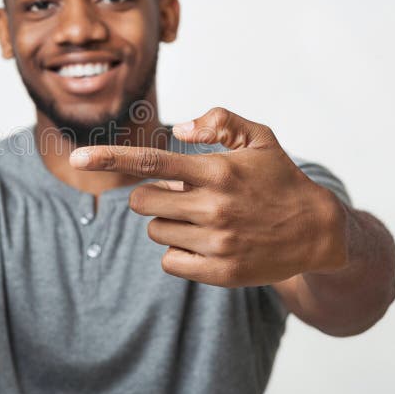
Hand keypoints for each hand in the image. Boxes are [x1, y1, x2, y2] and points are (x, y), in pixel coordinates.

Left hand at [69, 107, 347, 287]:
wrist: (318, 231)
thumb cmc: (280, 179)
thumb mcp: (260, 137)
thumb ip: (220, 120)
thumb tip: (178, 127)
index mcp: (217, 170)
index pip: (151, 162)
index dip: (109, 158)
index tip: (77, 158)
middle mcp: (214, 206)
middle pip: (142, 202)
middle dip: (150, 196)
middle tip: (177, 194)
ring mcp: (217, 242)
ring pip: (156, 232)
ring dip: (168, 223)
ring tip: (201, 218)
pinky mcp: (220, 273)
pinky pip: (170, 262)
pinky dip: (178, 252)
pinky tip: (205, 242)